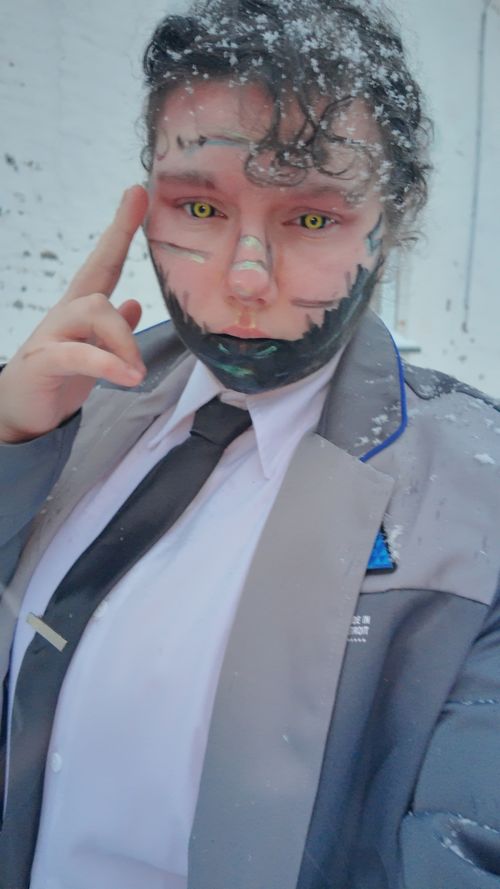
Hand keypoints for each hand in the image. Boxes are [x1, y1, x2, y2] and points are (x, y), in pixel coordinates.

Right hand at [0, 186, 148, 442]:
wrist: (20, 414)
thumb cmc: (58, 379)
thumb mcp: (92, 351)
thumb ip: (113, 329)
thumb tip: (134, 303)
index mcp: (79, 310)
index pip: (103, 262)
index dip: (121, 228)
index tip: (138, 192)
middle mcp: (63, 314)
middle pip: (98, 289)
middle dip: (125, 309)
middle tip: (142, 363)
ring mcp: (50, 336)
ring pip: (93, 313)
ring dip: (123, 344)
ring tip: (136, 376)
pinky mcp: (41, 363)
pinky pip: (79, 355)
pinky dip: (108, 365)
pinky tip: (130, 378)